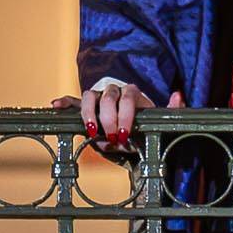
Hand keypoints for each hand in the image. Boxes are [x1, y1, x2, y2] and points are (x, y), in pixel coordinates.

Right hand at [50, 82, 179, 152]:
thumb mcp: (162, 123)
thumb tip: (177, 95)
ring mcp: (99, 99)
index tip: (124, 135)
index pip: (127, 99)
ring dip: (88, 113)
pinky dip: (64, 102)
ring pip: (89, 96)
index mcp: (133, 95)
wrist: (134, 138)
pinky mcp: (86, 108)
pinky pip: (73, 101)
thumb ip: (172, 111)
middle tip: (113, 139)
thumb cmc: (147, 129)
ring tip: (91, 130)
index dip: (124, 117)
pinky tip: (55, 105)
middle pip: (108, 98)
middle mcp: (115, 93)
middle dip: (109, 120)